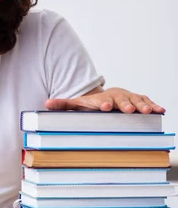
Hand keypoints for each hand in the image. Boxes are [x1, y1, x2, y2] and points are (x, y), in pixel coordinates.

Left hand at [45, 87, 165, 113]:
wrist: (108, 96)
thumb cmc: (93, 103)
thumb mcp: (78, 104)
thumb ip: (63, 105)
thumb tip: (46, 104)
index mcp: (102, 100)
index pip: (103, 102)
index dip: (104, 104)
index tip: (103, 107)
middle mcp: (117, 98)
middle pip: (122, 101)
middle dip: (125, 105)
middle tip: (128, 111)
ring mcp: (130, 99)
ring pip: (137, 101)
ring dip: (142, 106)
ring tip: (147, 112)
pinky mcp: (140, 102)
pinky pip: (148, 103)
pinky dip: (154, 106)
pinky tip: (160, 111)